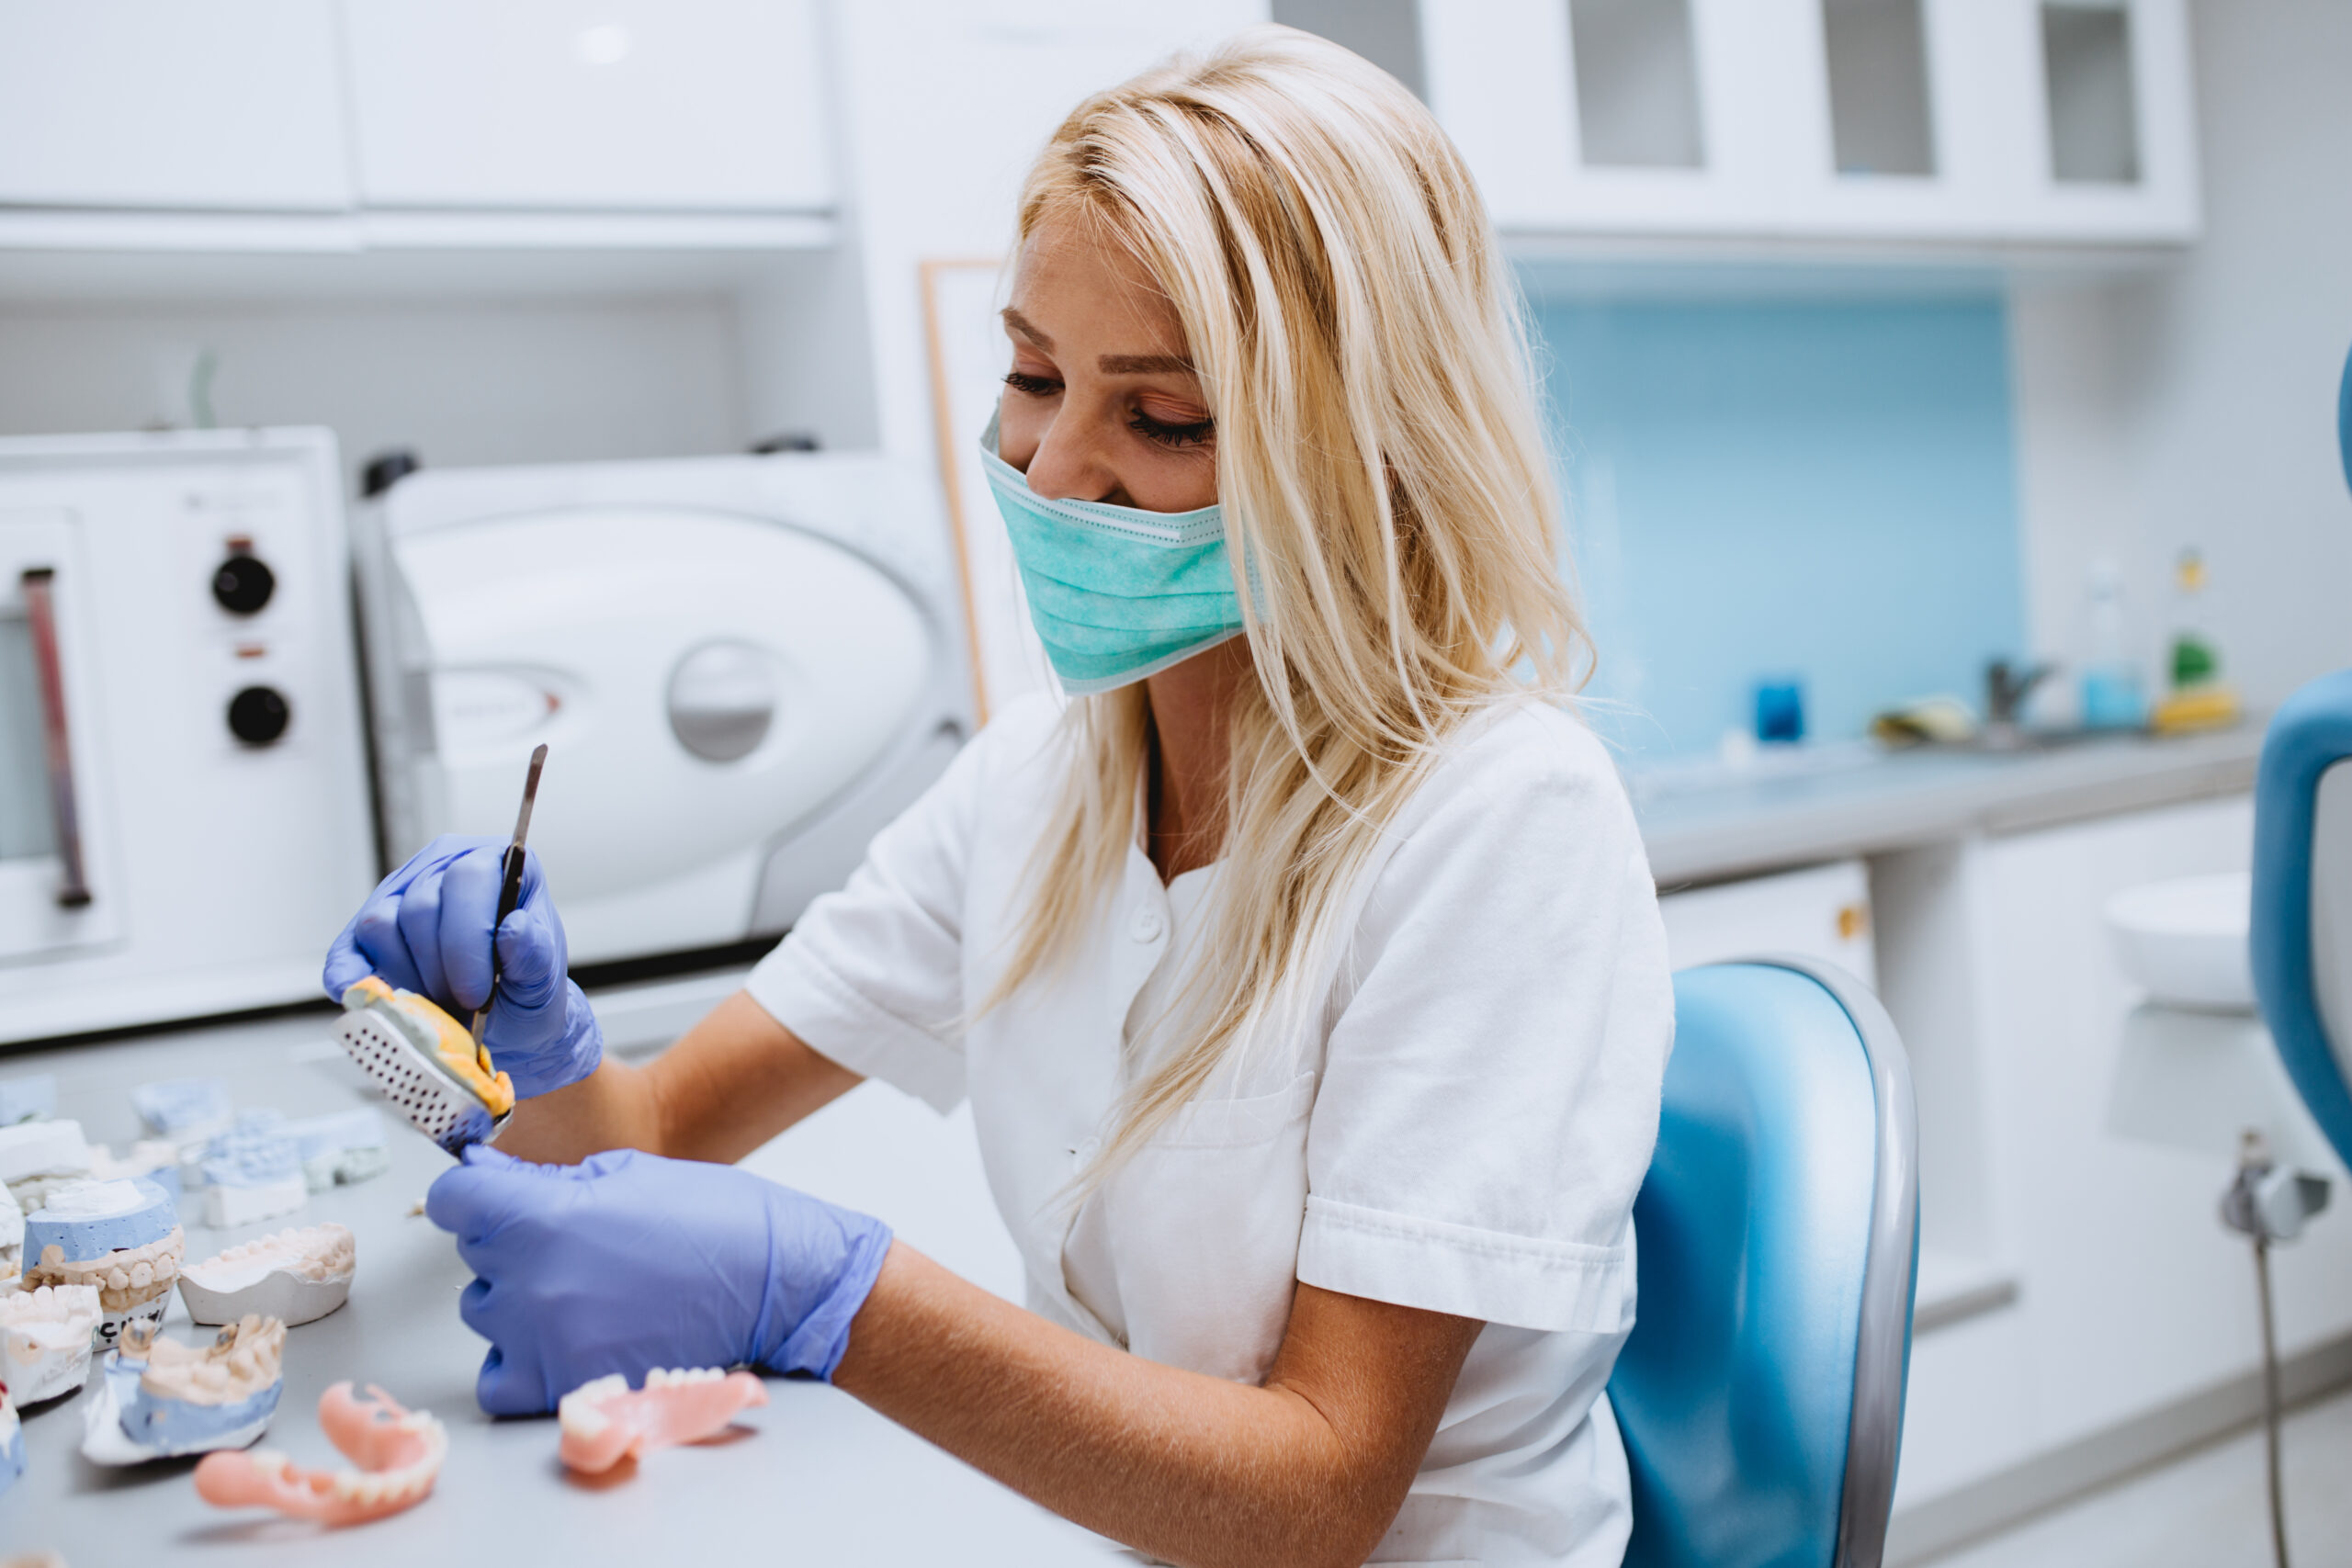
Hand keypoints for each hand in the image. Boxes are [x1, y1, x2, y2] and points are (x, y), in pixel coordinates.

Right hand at [322, 834, 600, 1097]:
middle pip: (419, 906)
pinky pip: (347, 950)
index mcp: (499, 864)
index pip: (468, 878)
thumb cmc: (526, 992)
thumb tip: (515, 929)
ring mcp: (399, 895)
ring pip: (380, 926)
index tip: (477, 994)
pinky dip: (355, 980)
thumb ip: (534, 956)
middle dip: (438, 970)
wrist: (504, 1021)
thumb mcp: (544, 982)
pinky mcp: (365, 932)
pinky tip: (377, 1003)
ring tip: (438, 1005)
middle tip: (459, 1007)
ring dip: (406, 979)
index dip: (467, 940)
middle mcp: (444, 867)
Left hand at [425, 1144, 893, 1415]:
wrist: (781, 1285)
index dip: (474, 1192)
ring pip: (485, 1314)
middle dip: (509, 1242)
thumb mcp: (628, 1173)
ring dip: (519, 1299)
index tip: (489, 1196)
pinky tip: (561, 1338)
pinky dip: (519, 1362)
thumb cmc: (719, 1220)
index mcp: (547, 1216)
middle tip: (569, 1241)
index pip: (455, 1198)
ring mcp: (548, 1342)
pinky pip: (499, 1380)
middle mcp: (535, 1282)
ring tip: (581, 1290)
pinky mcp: (567, 1388)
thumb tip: (496, 1185)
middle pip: (474, 1255)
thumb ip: (551, 1183)